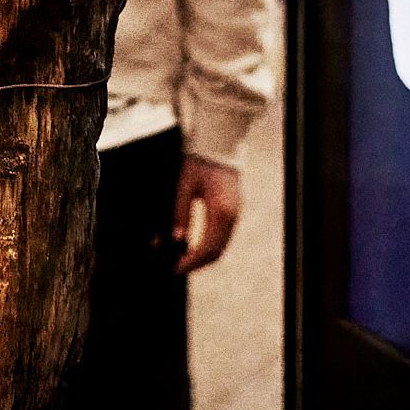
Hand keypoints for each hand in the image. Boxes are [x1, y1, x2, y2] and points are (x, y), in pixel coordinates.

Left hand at [171, 154, 242, 273]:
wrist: (219, 142)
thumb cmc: (199, 160)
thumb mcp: (183, 184)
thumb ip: (180, 212)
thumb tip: (175, 239)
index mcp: (220, 211)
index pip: (207, 248)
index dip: (191, 261)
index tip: (174, 268)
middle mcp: (232, 216)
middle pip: (217, 251)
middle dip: (196, 263)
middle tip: (176, 267)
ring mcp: (235, 213)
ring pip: (221, 246)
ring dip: (202, 256)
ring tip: (181, 258)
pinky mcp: (232, 210)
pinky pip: (222, 236)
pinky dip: (209, 245)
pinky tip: (193, 245)